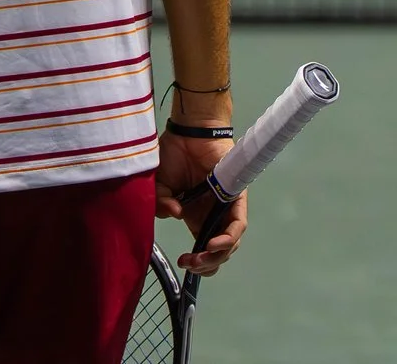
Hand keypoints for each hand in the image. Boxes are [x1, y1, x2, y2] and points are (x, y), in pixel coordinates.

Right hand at [154, 129, 247, 277]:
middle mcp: (213, 217)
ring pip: (230, 243)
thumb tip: (175, 213)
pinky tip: (213, 245)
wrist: (188, 132)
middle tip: (190, 264)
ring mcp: (225, 209)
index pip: (203, 251)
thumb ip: (161, 203)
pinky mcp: (236, 199)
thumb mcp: (159, 185)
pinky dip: (228, 239)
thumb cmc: (173, 155)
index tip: (182, 263)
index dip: (197, 264)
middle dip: (205, 265)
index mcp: (196, 218)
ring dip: (216, 256)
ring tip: (201, 258)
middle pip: (218, 253)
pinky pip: (237, 225)